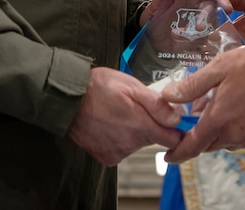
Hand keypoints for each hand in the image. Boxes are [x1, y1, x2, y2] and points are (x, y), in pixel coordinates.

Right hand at [68, 67, 183, 165]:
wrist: (67, 99)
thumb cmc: (99, 87)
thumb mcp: (132, 86)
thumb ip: (157, 105)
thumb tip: (177, 118)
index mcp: (141, 127)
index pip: (173, 139)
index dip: (175, 128)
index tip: (172, 118)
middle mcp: (131, 145)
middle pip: (154, 139)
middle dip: (150, 124)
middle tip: (136, 107)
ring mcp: (117, 153)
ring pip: (137, 143)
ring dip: (133, 131)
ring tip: (119, 113)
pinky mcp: (106, 158)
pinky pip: (122, 149)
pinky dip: (119, 139)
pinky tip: (110, 124)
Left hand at [160, 42, 244, 162]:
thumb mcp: (220, 68)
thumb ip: (192, 85)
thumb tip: (168, 95)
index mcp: (220, 120)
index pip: (192, 146)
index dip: (178, 153)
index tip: (169, 157)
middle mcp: (236, 135)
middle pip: (210, 143)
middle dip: (201, 133)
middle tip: (202, 110)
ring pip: (228, 140)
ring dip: (222, 129)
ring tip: (226, 103)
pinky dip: (239, 128)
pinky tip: (243, 108)